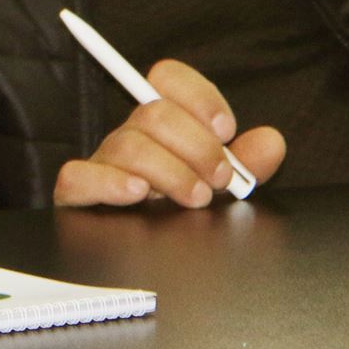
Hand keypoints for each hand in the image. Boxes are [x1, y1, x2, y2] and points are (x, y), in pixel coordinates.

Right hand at [54, 59, 285, 207]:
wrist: (156, 270)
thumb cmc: (185, 212)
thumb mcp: (222, 186)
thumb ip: (248, 163)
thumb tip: (271, 141)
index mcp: (163, 125)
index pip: (166, 78)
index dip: (198, 97)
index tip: (225, 130)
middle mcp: (130, 136)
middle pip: (153, 113)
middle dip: (197, 146)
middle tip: (220, 179)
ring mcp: (102, 163)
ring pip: (127, 145)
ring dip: (170, 172)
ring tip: (194, 198)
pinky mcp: (79, 193)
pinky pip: (77, 176)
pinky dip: (108, 182)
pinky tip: (138, 194)